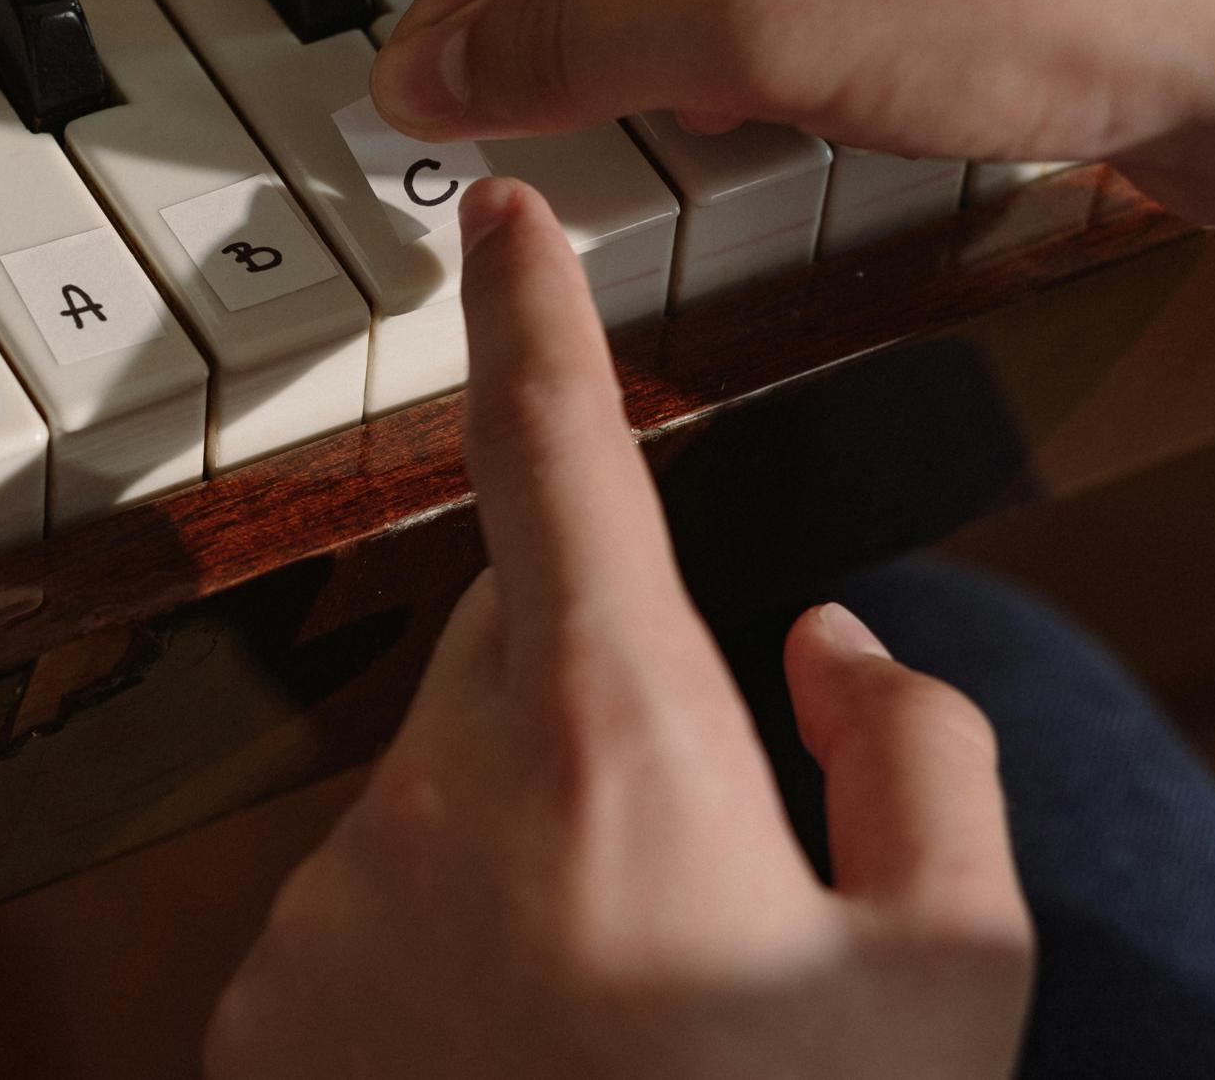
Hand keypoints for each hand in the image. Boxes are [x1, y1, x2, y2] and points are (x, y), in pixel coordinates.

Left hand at [204, 178, 1033, 1079]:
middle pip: (507, 642)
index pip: (562, 469)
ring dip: (518, 835)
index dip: (536, 324)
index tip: (494, 217)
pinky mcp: (259, 1001)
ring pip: (435, 781)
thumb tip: (825, 638)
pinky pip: (362, 897)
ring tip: (607, 1002)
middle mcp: (437, 799)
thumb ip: (922, 754)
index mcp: (620, 753)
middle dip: (590, 688)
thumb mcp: (956, 979)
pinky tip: (509, 1049)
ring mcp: (326, 904)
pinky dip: (434, 934)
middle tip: (688, 855)